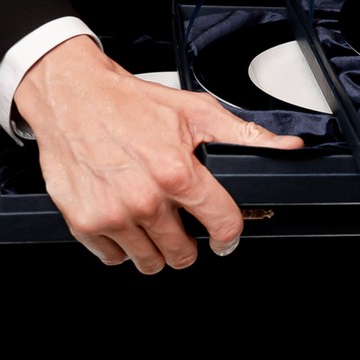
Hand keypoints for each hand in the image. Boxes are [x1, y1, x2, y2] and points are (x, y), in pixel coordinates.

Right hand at [12, 35, 302, 271]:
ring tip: (150, 218)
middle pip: (183, 254)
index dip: (228, 235)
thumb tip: (286, 149)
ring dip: (154, 247)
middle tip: (180, 220)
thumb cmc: (130, 103)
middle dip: (188, 243)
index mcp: (177, 172)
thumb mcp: (195, 112)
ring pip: (149, 262)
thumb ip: (244, 137)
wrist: (72, 97)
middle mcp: (144, 199)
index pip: (222, 225)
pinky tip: (124, 217)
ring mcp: (113, 215)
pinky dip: (121, 245)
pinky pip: (114, 258)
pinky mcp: (84, 223)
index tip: (223, 237)